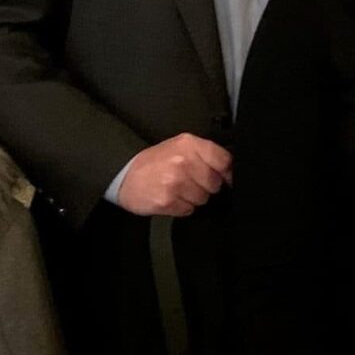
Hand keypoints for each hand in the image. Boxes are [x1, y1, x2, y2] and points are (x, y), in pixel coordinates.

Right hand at [115, 133, 232, 217]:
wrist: (125, 174)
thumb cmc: (156, 162)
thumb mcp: (180, 146)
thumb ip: (205, 154)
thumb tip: (229, 169)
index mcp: (190, 144)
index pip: (224, 161)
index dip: (227, 173)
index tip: (225, 178)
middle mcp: (184, 161)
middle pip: (215, 183)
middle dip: (206, 186)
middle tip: (191, 182)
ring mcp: (175, 182)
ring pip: (203, 199)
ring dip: (193, 198)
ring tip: (178, 189)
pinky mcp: (167, 201)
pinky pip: (189, 210)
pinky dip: (182, 207)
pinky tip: (171, 197)